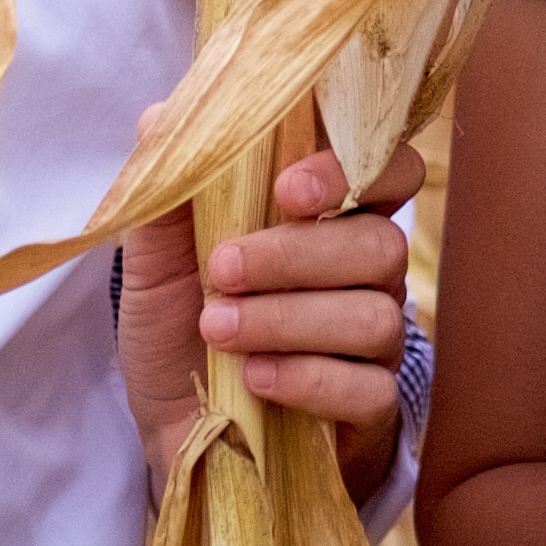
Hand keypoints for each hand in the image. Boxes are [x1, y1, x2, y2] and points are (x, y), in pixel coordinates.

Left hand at [120, 143, 427, 504]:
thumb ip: (167, 192)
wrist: (177, 429)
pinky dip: (306, 378)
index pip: (389, 170)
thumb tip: (159, 115)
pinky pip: (368, 389)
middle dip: (295, 254)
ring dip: (287, 318)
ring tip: (217, 328)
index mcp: (330, 220)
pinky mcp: (369, 411)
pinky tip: (253, 378)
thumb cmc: (180, 328)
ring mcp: (375, 345)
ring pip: (374, 316)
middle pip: (380, 244)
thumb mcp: (156, 261)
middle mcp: (367, 276)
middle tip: (222, 269)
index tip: (287, 188)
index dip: (353, 168)